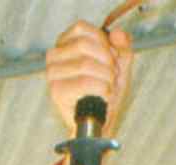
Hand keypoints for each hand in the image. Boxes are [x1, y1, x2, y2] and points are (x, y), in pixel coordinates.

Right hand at [45, 19, 133, 135]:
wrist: (101, 125)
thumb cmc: (106, 94)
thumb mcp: (119, 66)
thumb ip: (123, 47)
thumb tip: (119, 35)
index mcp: (65, 44)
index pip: (82, 29)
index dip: (104, 44)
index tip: (112, 61)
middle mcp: (53, 56)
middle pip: (85, 45)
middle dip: (107, 63)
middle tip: (112, 79)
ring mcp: (52, 74)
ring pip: (85, 64)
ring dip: (106, 78)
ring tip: (108, 90)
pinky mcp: (57, 91)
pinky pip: (85, 82)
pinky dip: (102, 90)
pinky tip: (104, 98)